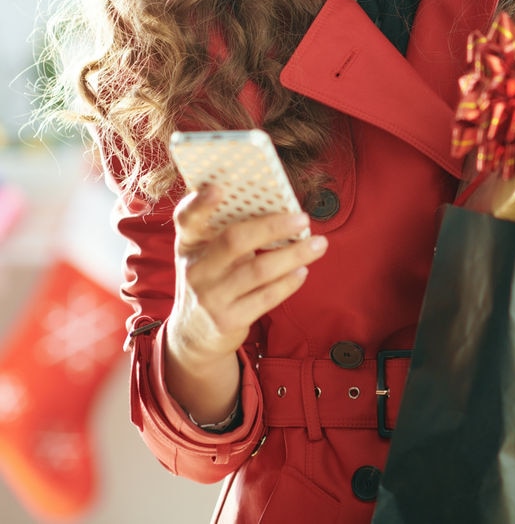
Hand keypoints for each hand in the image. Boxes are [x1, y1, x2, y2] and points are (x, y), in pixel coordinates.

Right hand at [164, 184, 327, 422]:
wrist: (193, 336)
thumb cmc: (209, 281)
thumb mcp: (205, 255)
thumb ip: (226, 233)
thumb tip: (278, 209)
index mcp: (190, 245)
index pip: (187, 219)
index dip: (200, 202)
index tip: (218, 187)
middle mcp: (196, 269)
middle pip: (235, 240)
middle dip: (273, 227)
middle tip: (303, 219)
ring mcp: (211, 297)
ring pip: (258, 270)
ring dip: (294, 255)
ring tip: (319, 244)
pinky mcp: (228, 320)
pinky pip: (266, 298)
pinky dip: (288, 283)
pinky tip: (303, 271)